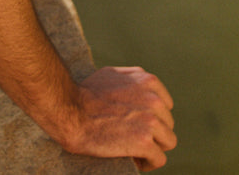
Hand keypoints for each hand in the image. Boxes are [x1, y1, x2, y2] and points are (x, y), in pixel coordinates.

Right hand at [59, 67, 176, 170]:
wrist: (70, 110)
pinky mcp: (145, 141)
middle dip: (154, 132)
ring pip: (168, 142)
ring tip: (136, 151)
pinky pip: (159, 159)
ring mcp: (151, 120)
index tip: (138, 124)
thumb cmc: (85, 93)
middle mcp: (154, 99)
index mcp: (147, 81)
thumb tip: (143, 85)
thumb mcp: (112, 74)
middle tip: (134, 138)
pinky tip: (134, 160)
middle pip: (167, 124)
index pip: (165, 105)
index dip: (153, 116)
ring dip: (153, 148)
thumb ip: (132, 78)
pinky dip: (148, 163)